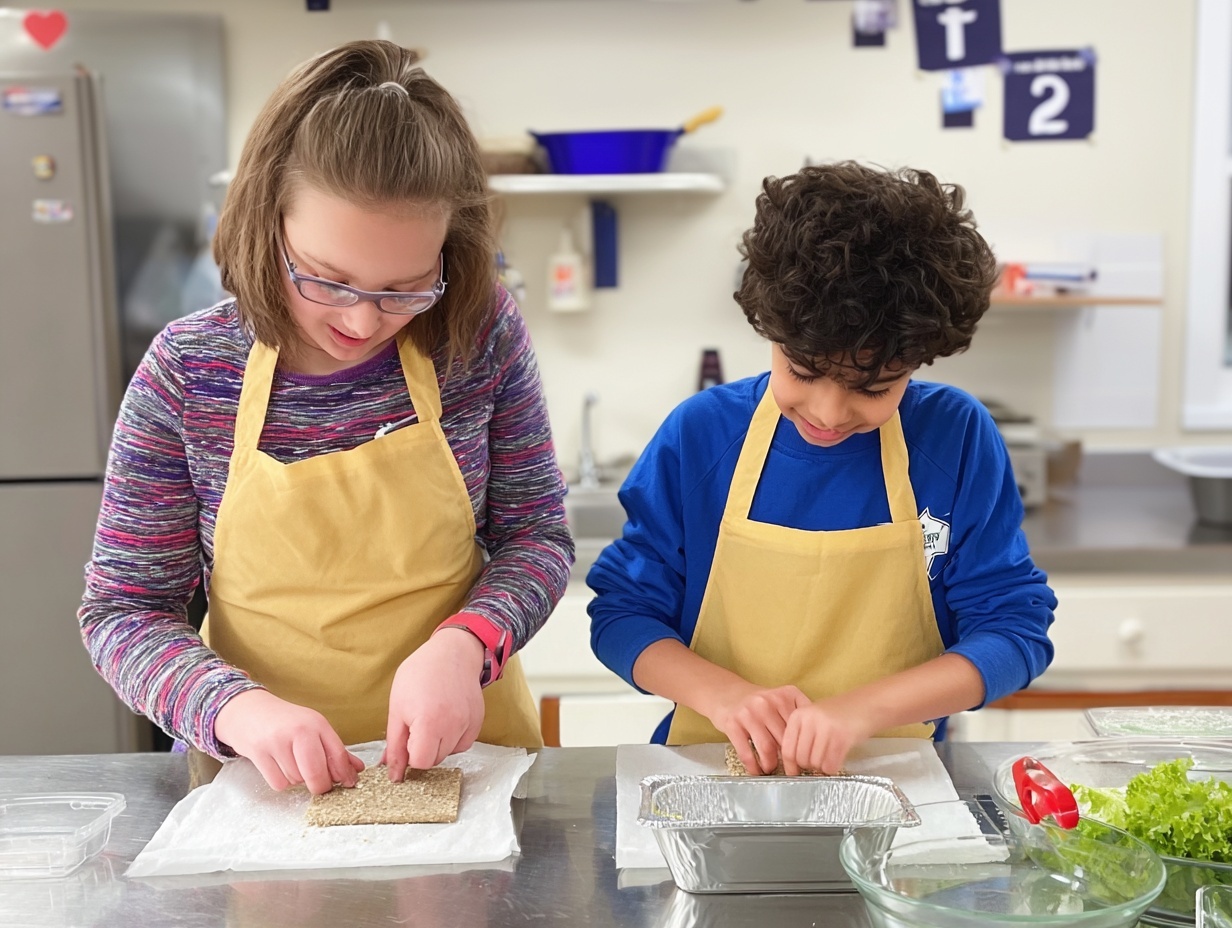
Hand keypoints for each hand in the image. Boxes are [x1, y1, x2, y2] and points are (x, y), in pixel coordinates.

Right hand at [214, 689, 363, 794]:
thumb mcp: (313, 728)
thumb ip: (335, 750)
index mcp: (317, 723)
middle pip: (317, 773)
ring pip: (297, 780)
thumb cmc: (285, 722)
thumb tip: (356, 769)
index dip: (345, 774)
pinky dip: (281, 781)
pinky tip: (278, 767)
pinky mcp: (258, 753)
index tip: (348, 783)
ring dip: (298, 780)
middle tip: (319, 785)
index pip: (338, 754)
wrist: (248, 710)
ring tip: (292, 764)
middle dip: (320, 785)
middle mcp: (299, 731)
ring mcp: (277, 742)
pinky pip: (279, 783)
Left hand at [381, 627, 485, 780]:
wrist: (452, 653)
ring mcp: (468, 724)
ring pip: (449, 753)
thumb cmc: (420, 674)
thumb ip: (395, 745)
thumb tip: (393, 774)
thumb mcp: (397, 707)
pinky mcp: (478, 721)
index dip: (410, 753)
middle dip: (423, 749)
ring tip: (432, 718)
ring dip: (438, 744)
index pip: (421, 762)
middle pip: (435, 760)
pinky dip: (453, 739)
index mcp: (429, 723)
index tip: (407, 738)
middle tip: (418, 724)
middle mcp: (453, 726)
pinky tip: (446, 720)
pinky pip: (463, 744)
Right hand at [701, 681, 810, 774]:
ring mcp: (749, 712)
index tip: (805, 761)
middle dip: (788, 759)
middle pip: (786, 739)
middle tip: (788, 770)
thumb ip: (798, 716)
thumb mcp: (782, 700)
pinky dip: (752, 766)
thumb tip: (816, 746)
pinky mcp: (732, 723)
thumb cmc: (759, 704)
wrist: (727, 694)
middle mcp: (768, 700)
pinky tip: (755, 770)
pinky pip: (746, 751)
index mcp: (786, 694)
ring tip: (771, 769)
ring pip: (768, 747)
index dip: (804, 747)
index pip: (802, 726)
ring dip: (770, 764)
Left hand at [780, 698, 876, 774]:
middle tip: (818, 761)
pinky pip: (830, 765)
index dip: (790, 765)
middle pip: (800, 758)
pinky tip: (837, 759)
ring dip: (822, 766)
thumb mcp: (813, 718)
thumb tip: (791, 764)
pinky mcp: (842, 738)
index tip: (795, 772)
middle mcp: (809, 720)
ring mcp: (826, 729)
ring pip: (815, 763)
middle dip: (809, 766)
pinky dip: (833, 768)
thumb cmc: (840, 713)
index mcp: (798, 715)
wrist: (868, 704)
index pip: (787, 749)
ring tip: (830, 757)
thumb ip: (801, 735)